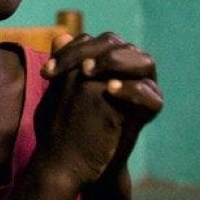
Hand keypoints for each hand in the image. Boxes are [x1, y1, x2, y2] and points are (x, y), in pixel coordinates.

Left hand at [41, 33, 161, 180]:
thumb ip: (64, 66)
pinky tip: (110, 89)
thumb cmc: (68, 124)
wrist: (78, 163)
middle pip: (118, 44)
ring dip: (117, 61)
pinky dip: (133, 89)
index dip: (70, 51)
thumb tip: (58, 36)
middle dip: (92, 52)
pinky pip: (151, 95)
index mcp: (106, 61)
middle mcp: (127, 70)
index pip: (93, 41)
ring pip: (144, 61)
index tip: (47, 72)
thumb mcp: (62, 93)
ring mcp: (142, 88)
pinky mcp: (149, 111)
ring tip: (89, 73)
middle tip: (73, 69)